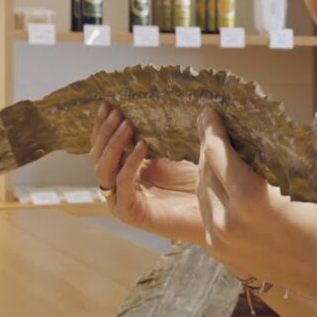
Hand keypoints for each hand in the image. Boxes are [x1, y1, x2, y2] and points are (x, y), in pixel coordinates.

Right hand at [89, 102, 201, 241]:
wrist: (217, 213)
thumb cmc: (199, 184)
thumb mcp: (175, 153)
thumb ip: (160, 134)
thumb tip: (156, 102)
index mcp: (126, 172)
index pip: (103, 148)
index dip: (103, 126)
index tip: (108, 104)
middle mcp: (120, 188)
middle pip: (99, 157)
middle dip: (105, 132)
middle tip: (116, 111)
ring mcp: (123, 202)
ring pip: (105, 170)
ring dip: (114, 145)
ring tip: (127, 124)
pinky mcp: (132, 214)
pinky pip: (123, 185)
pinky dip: (129, 164)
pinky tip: (142, 146)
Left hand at [196, 108, 316, 291]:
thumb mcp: (296, 183)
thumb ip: (263, 161)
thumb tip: (243, 134)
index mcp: (250, 196)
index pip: (217, 152)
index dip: (210, 128)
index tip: (208, 112)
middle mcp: (228, 219)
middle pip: (206, 171)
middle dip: (208, 147)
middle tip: (210, 127)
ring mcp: (220, 238)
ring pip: (202, 192)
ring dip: (207, 171)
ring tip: (215, 154)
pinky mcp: (219, 251)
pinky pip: (207, 214)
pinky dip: (212, 195)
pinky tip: (221, 183)